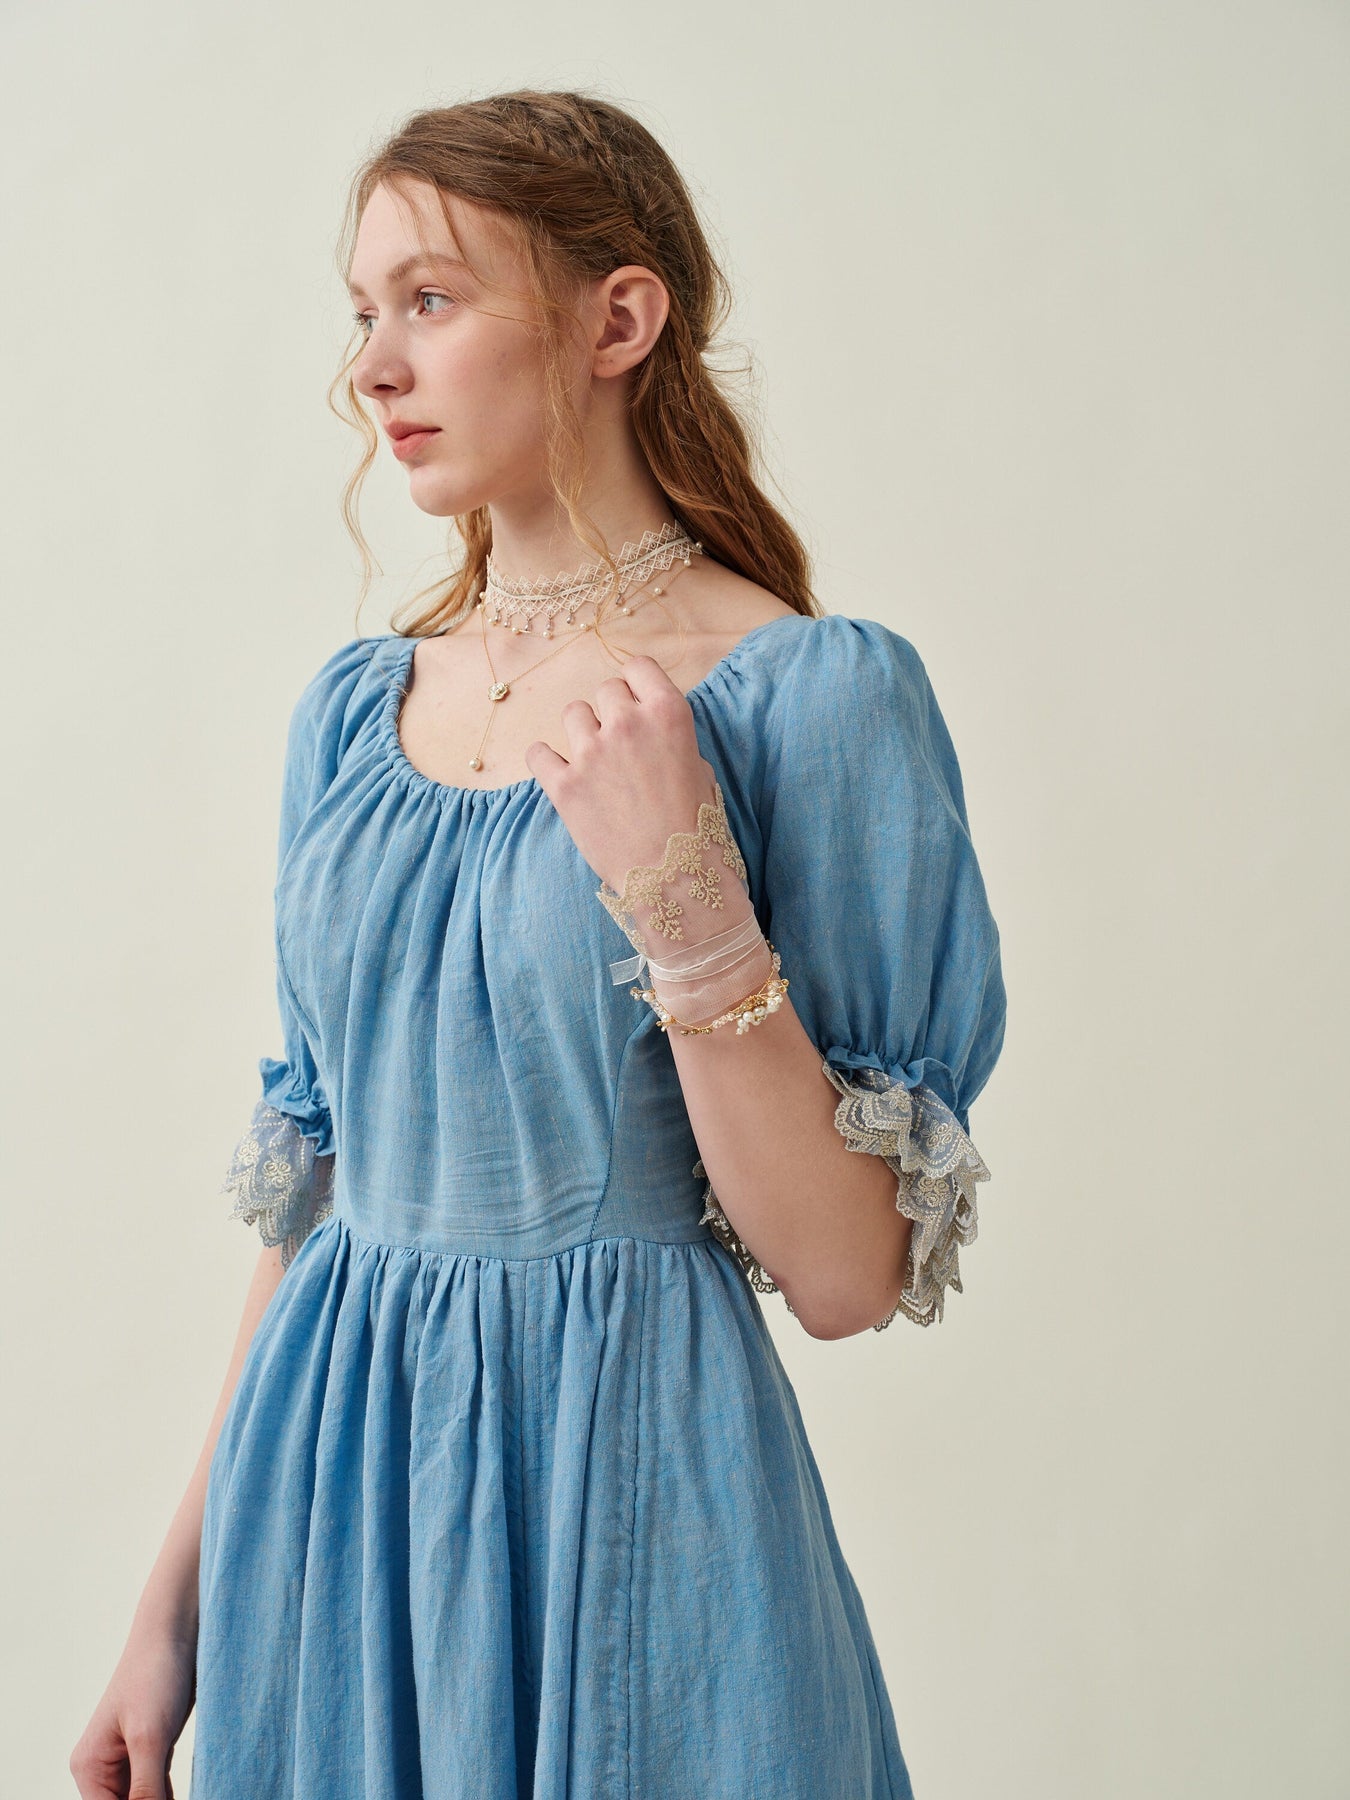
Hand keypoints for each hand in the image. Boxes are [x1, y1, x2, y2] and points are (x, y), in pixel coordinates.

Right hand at [69, 1623, 195, 1798]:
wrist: (176, 1632)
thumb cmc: (155, 1675)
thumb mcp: (150, 1737)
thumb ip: (145, 1789)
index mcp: (90, 1767)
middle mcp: (103, 1768)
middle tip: (173, 1796)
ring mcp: (128, 1760)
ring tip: (182, 1794)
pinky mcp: (153, 1750)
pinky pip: (159, 1789)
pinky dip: (171, 1796)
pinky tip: (194, 1793)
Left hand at [525, 655, 719, 896]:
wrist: (672, 876)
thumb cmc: (694, 825)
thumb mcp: (699, 767)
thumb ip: (668, 736)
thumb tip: (647, 728)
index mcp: (667, 713)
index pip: (637, 667)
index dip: (636, 684)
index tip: (635, 701)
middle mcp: (628, 723)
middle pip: (606, 690)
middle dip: (612, 712)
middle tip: (620, 743)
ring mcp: (591, 753)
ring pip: (573, 713)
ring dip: (582, 732)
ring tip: (595, 761)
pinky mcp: (564, 785)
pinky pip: (538, 753)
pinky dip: (545, 760)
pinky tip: (558, 771)